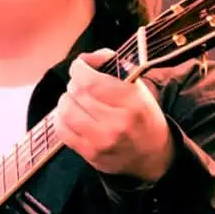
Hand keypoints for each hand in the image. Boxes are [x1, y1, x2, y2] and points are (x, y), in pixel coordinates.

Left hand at [54, 48, 175, 182]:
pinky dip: (61, 119)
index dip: (78, 68)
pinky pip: (62, 131)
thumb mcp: (137, 87)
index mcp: (132, 102)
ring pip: (66, 111)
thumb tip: (87, 58)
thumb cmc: (142, 116)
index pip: (90, 80)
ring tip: (75, 100)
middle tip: (80, 85)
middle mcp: (117, 123)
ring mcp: (102, 141)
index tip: (80, 66)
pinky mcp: (90, 154)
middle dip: (74, 84)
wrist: (152, 155)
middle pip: (77, 93)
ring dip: (66, 101)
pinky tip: (71, 116)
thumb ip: (113, 65)